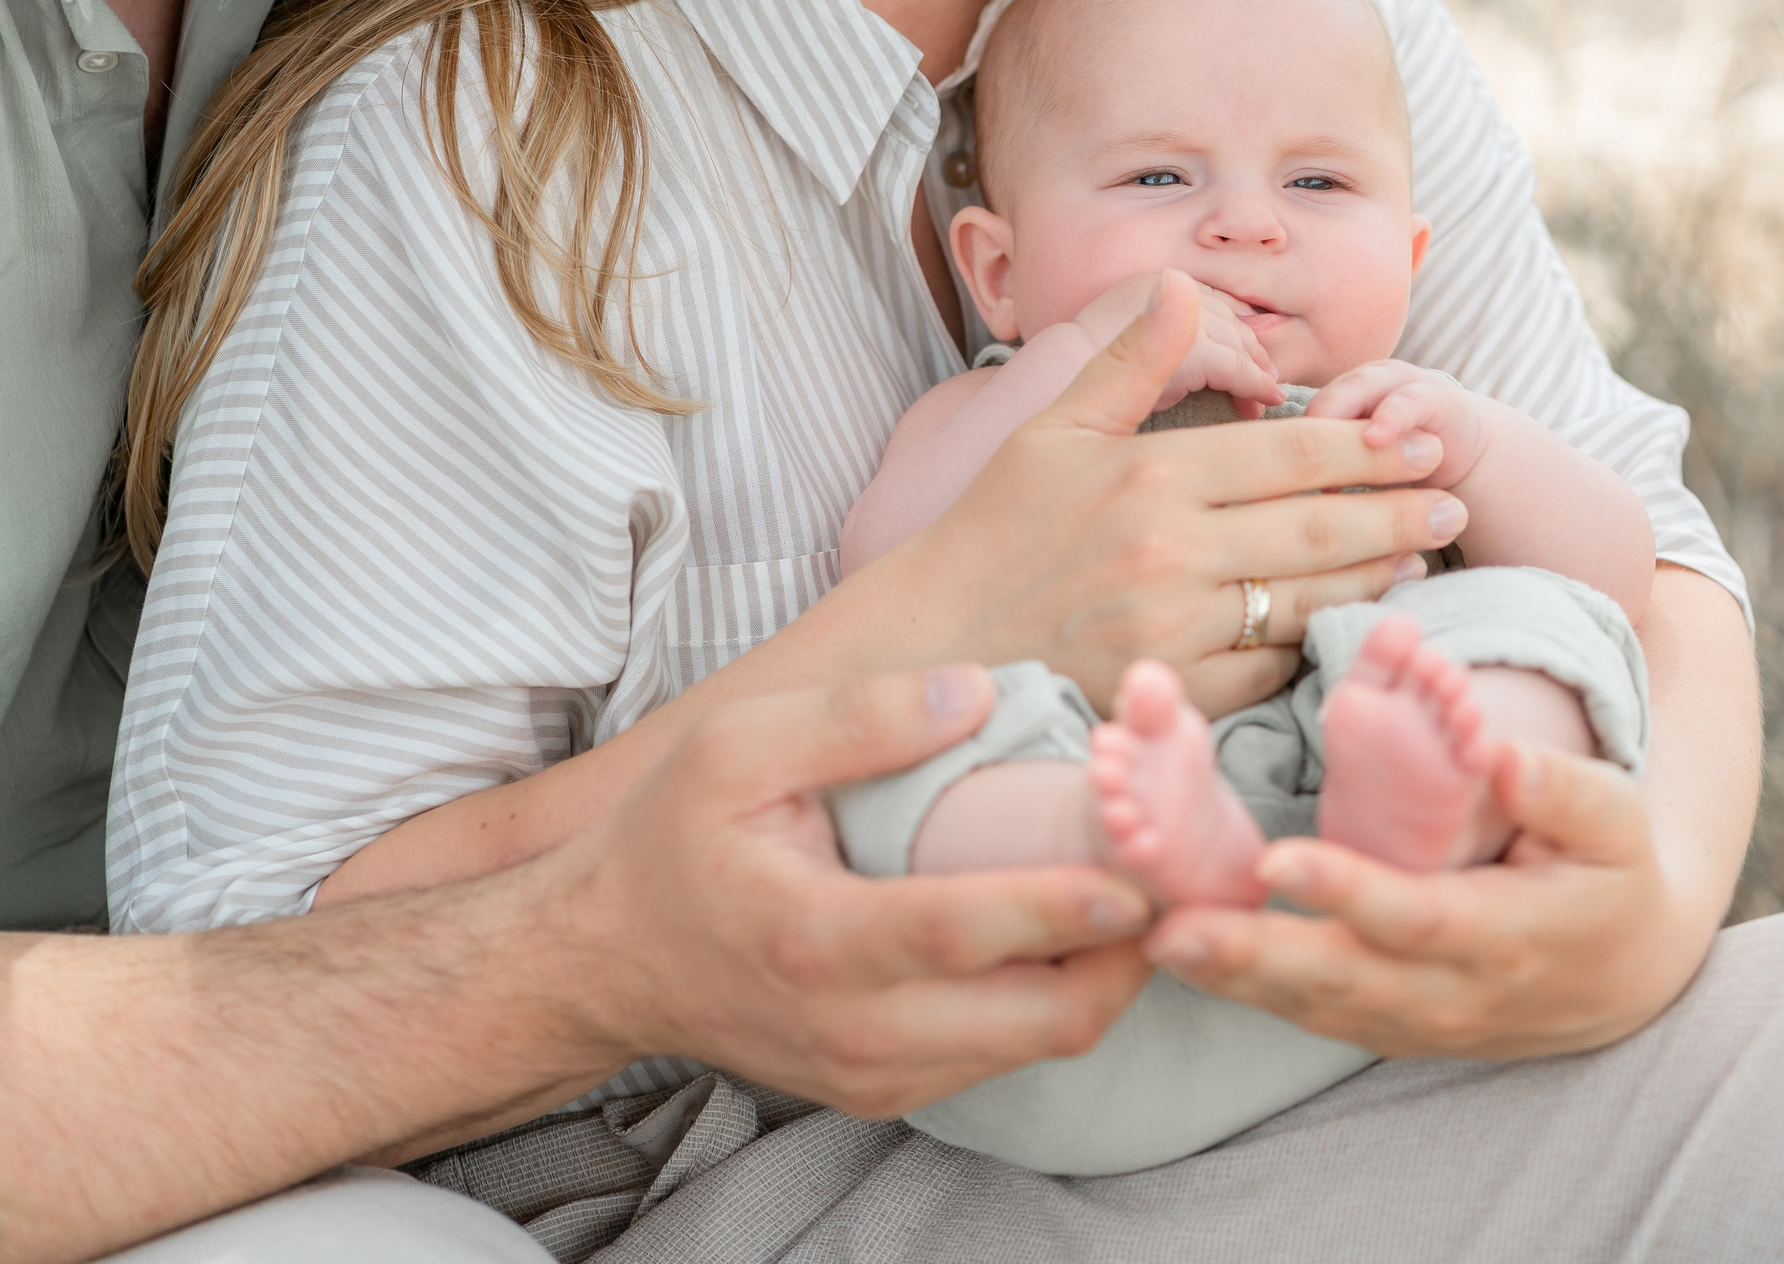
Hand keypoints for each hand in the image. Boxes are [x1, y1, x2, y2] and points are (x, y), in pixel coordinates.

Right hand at [572, 664, 1159, 1115]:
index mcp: (812, 938)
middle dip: (1126, 952)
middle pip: (1035, 1017)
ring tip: (1146, 889)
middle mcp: (852, 1028)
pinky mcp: (890, 1090)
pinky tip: (1081, 929)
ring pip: (1038, 1044)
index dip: (1059, 905)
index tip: (1141, 871)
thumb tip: (977, 693)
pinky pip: (1006, 1053)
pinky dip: (1059, 996)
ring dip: (1107, 975)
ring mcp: (875, 1074)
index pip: (959, 933)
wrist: (606, 961)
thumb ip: (858, 718)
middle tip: (1176, 871)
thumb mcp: (739, 748)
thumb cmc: (672, 842)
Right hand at [787, 274, 1467, 716]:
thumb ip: (1129, 360)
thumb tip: (1185, 286)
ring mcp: (1172, 629)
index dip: (1369, 451)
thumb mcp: (1051, 428)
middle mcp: (1169, 552)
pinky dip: (1310, 646)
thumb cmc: (993, 530)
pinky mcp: (1169, 690)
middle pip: (1318, 530)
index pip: (1290, 458)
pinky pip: (1265, 668)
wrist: (934, 643)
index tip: (1422, 443)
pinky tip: (1346, 625)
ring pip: (1306, 601)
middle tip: (1453, 503)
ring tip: (1421, 560)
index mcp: (1150, 475)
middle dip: (1399, 515)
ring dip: (1375, 581)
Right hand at [1071, 272, 1281, 412]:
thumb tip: (1212, 356)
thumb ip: (1163, 341)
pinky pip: (1235, 368)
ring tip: (1264, 401)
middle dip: (1251, 356)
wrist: (1048, 390)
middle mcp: (1169, 287)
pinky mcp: (1188, 349)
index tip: (1249, 362)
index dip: (1234, 334)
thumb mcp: (1124, 345)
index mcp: (1152, 282)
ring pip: (1237, 344)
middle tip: (1265, 386)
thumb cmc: (1079, 377)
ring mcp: (1179, 315)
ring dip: (1257, 374)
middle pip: (1229, 321)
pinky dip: (1255, 386)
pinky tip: (1263, 402)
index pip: (1210, 303)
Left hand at [1140, 743, 1694, 1057]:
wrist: (1627, 977)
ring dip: (1231, 979)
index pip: (1416, 916)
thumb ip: (1559, 788)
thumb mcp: (1616, 822)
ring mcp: (1417, 1025)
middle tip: (1169, 927)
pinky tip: (1185, 956)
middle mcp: (1455, 995)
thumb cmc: (1613, 876)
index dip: (1346, 892)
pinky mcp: (1388, 1032)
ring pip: (1313, 1008)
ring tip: (1153, 937)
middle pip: (1342, 980)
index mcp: (1510, 933)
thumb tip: (1500, 751)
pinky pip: (1310, 1015)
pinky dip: (1245, 992)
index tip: (1276, 860)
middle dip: (1252, 957)